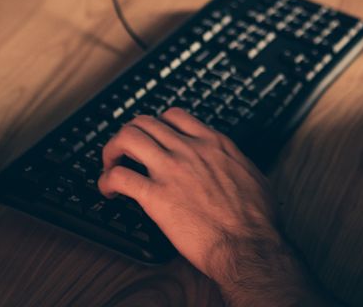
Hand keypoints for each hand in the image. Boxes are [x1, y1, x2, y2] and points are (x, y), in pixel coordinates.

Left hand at [98, 109, 315, 301]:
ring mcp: (170, 170)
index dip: (156, 125)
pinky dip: (106, 181)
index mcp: (212, 143)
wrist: (248, 245)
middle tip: (124, 152)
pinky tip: (107, 191)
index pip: (174, 116)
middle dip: (128, 134)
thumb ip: (235, 161)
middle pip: (144, 122)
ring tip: (111, 165)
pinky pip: (119, 177)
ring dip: (112, 150)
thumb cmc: (256, 219)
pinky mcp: (155, 196)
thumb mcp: (252, 174)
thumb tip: (233, 164)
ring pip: (127, 138)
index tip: (152, 139)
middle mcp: (188, 149)